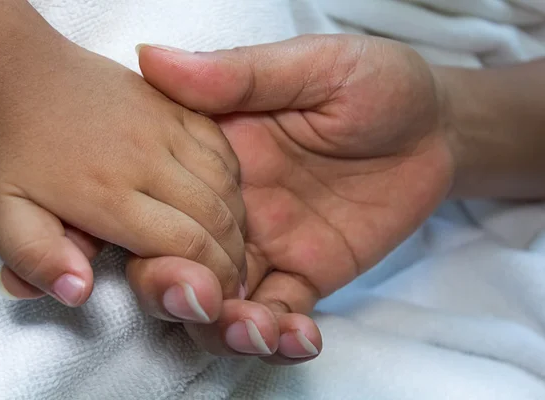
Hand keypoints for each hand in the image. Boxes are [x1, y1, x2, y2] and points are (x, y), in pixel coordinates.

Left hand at [0, 20, 246, 308]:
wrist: (18, 74)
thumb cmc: (11, 150)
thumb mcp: (1, 212)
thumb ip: (35, 257)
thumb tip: (78, 292)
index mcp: (108, 192)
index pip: (186, 246)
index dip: (211, 280)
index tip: (217, 299)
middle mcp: (147, 157)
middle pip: (217, 218)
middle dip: (232, 259)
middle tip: (232, 281)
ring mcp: (165, 125)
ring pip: (227, 183)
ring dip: (238, 223)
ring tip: (234, 248)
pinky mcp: (174, 106)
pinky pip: (222, 148)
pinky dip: (233, 180)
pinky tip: (226, 200)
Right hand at [131, 34, 453, 363]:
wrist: (434, 129)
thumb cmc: (374, 84)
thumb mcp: (314, 66)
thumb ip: (240, 74)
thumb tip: (153, 59)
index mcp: (211, 153)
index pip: (151, 192)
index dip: (126, 225)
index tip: (131, 250)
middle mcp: (226, 206)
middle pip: (171, 260)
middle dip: (172, 291)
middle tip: (198, 298)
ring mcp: (263, 245)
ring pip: (219, 302)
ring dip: (222, 328)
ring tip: (255, 328)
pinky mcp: (304, 273)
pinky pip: (281, 315)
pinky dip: (281, 338)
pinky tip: (301, 337)